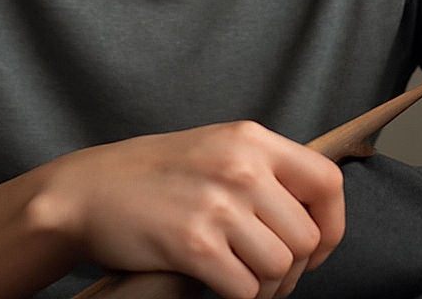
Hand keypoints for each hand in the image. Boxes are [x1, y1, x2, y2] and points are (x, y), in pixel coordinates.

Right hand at [31, 121, 344, 298]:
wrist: (89, 190)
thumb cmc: (153, 174)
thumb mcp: (215, 148)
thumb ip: (262, 170)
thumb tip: (312, 215)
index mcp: (250, 139)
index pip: (327, 182)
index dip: (332, 224)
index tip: (316, 246)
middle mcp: (240, 167)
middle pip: (306, 237)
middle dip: (293, 268)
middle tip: (264, 272)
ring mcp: (217, 205)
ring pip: (281, 268)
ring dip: (265, 285)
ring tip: (239, 275)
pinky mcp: (194, 245)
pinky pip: (246, 291)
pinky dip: (237, 296)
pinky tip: (215, 281)